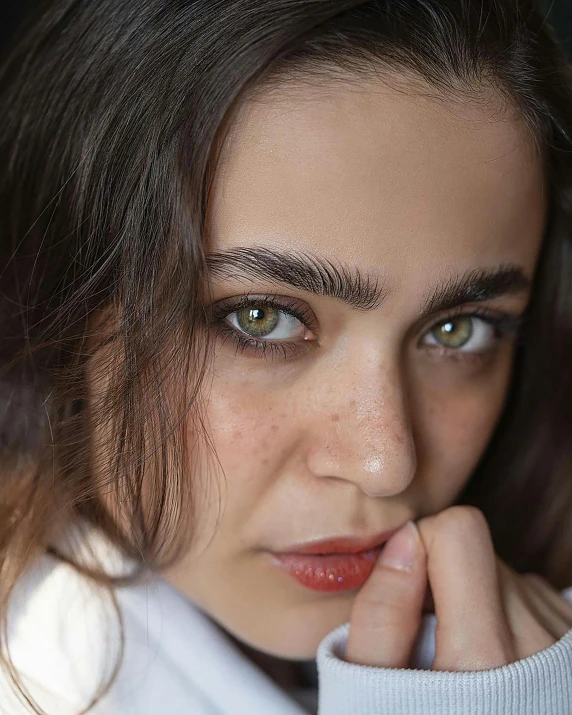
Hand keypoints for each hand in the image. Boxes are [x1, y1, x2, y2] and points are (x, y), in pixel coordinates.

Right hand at [345, 505, 571, 670]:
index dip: (419, 547)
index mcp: (487, 658)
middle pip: (479, 548)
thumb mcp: (375, 692)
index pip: (458, 532)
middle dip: (443, 577)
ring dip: (472, 596)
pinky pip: (525, 591)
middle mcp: (540, 641)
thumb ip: (381, 613)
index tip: (407, 594)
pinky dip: (499, 612)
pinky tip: (493, 660)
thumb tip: (405, 539)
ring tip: (464, 656)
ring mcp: (565, 637)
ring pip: (500, 568)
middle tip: (432, 637)